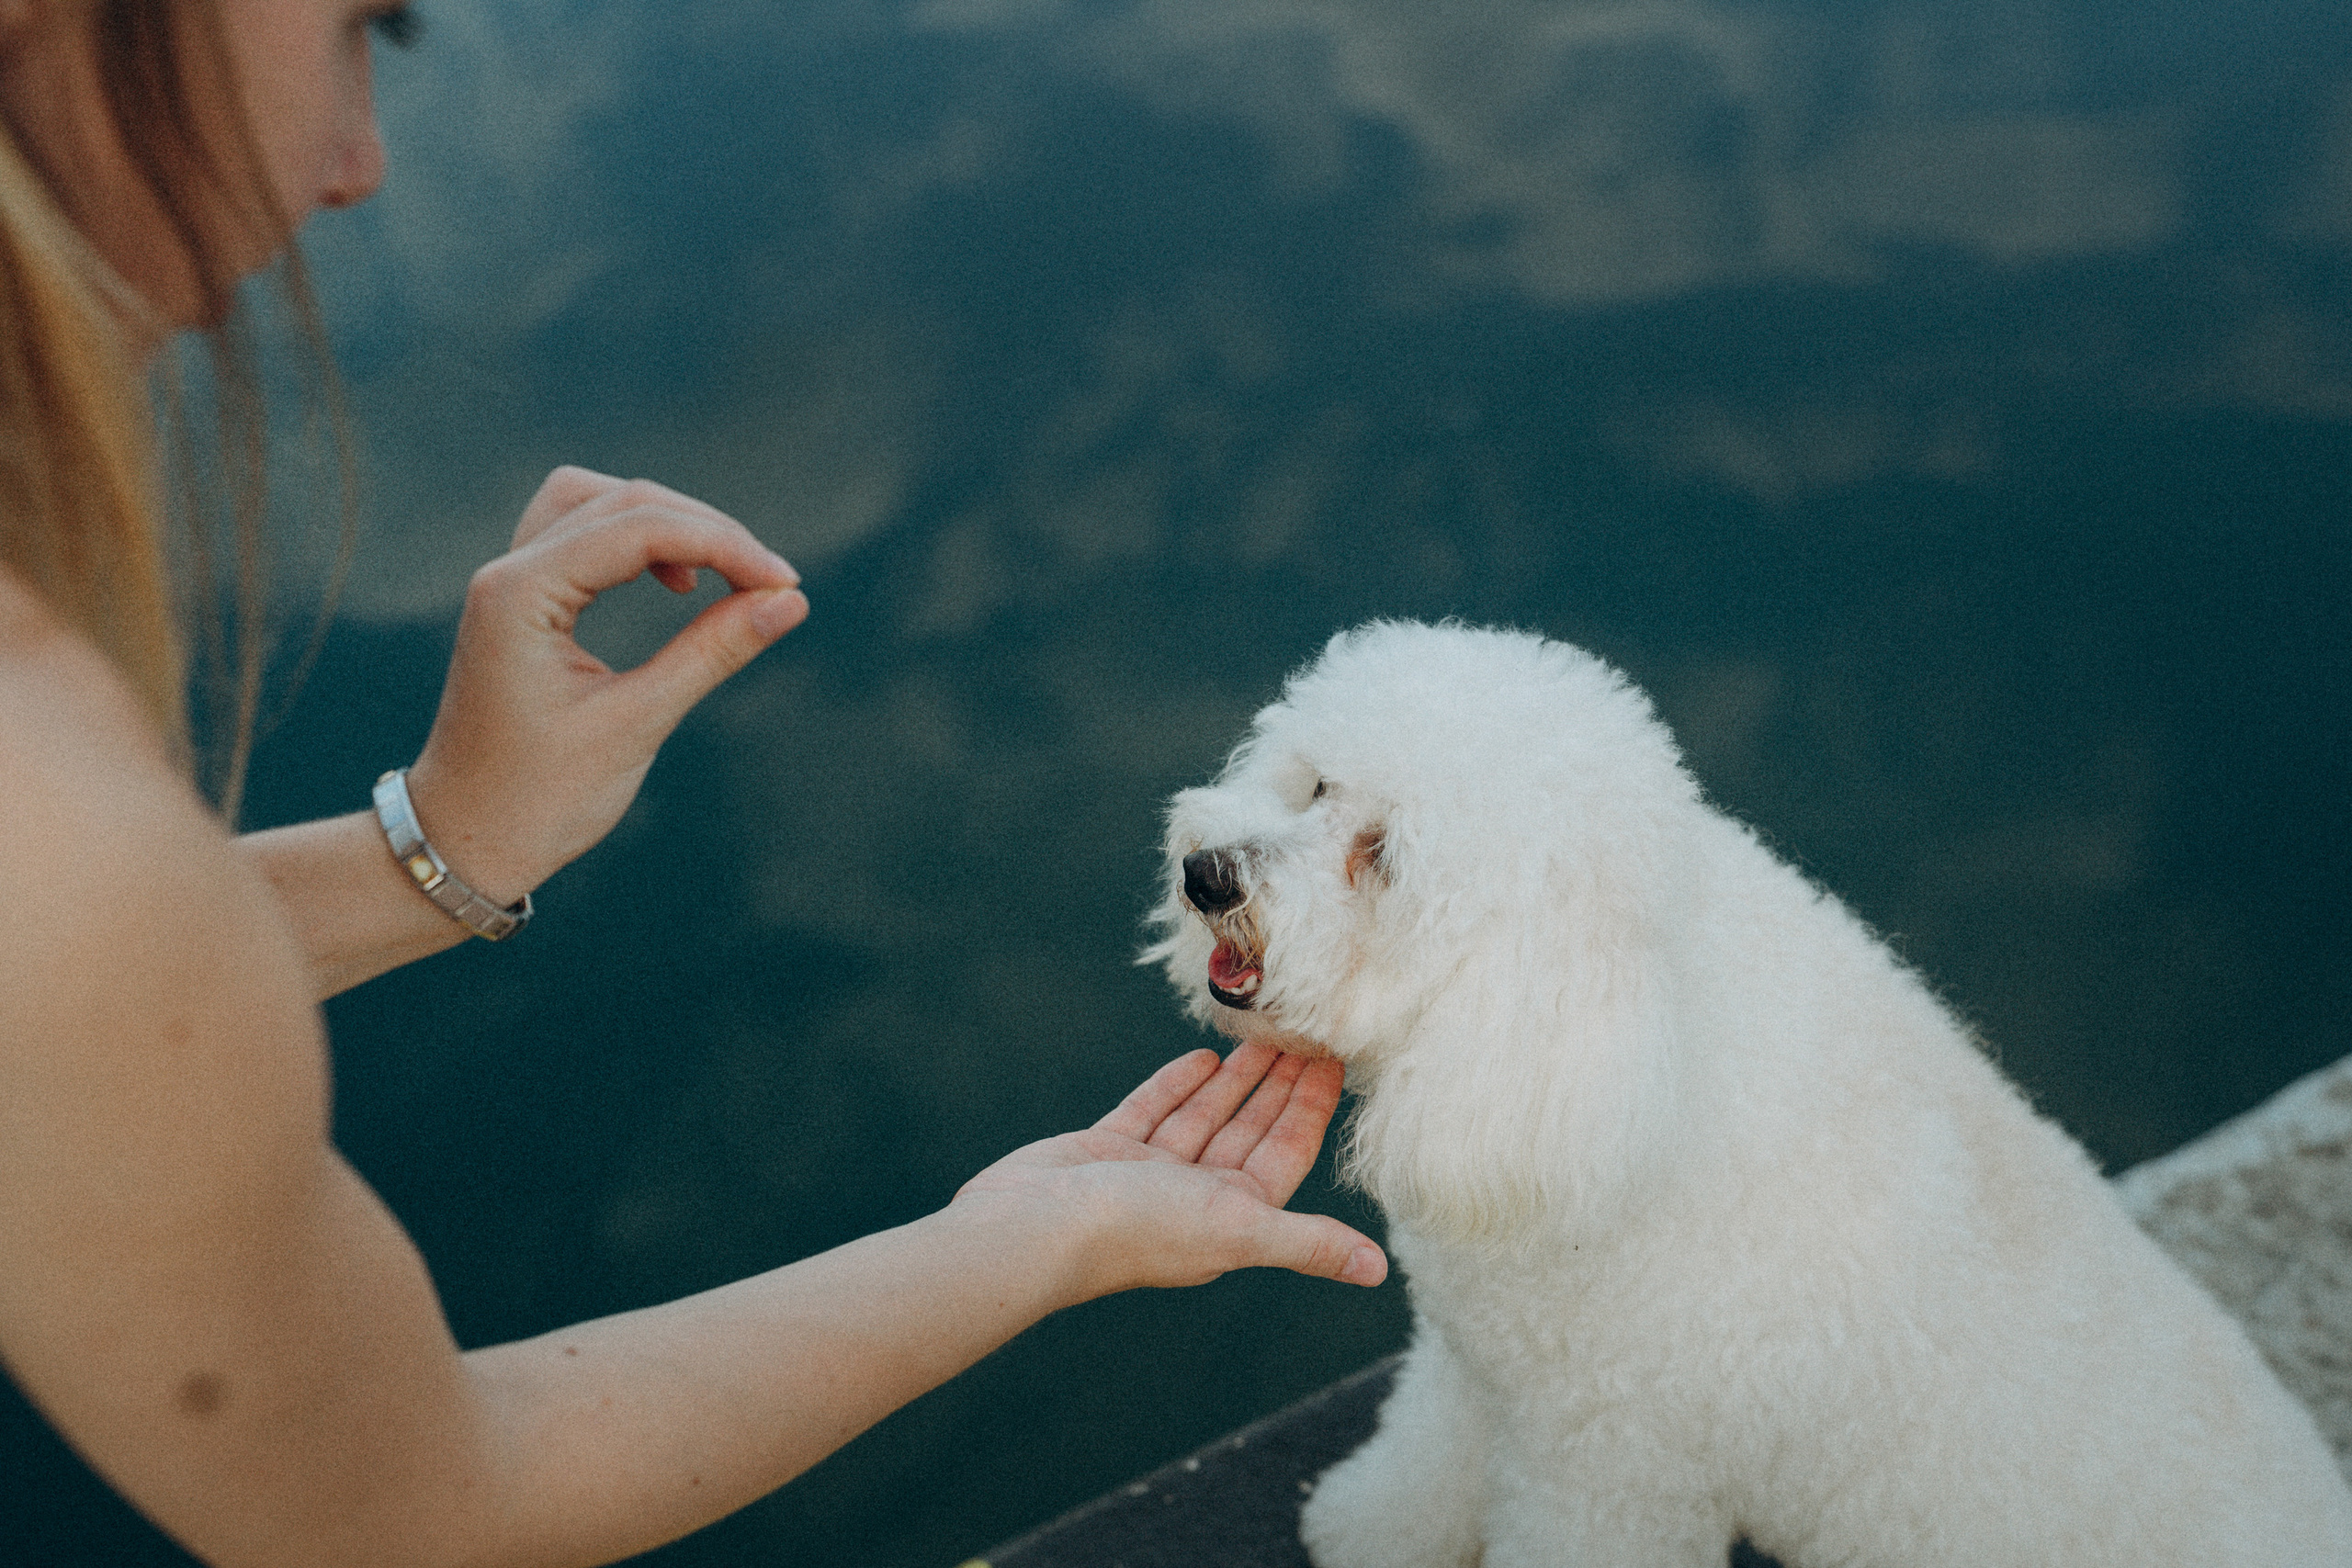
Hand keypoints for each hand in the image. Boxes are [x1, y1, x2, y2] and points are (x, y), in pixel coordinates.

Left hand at [403, 467, 806, 901]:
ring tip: (721, 577)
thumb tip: (789, 601)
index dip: (723, 546)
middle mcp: (507, 573)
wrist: (462, 842)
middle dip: (705, 530)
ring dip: (666, 525)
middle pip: (621, 501)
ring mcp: (508, 583)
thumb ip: (712, 652)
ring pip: (597, 504)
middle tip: (769, 583)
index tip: (785, 585)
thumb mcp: (637, 724)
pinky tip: (677, 586)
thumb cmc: (538, 799)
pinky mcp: (521, 602)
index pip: (639, 529)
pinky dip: (636, 545)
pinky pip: (581, 537)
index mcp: (520, 595)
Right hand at [952, 1042, 1388, 1303]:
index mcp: (1232, 1217)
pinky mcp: (1109, 1150)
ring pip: (1206, 1115)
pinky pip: (1154, 1111)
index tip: (1335, 1060)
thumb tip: (1377, 1270)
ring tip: (1264, 1035)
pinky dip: (1179, 1086)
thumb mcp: (1236, 1230)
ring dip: (1236, 1078)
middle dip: (1279, 1085)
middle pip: (1251, 1128)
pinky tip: (1201, 1059)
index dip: (1312, 1107)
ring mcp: (1150, 1175)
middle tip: (1308, 1032)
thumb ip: (1308, 1243)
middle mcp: (1196, 1197)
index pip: (1286, 1152)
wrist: (1033, 1229)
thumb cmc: (1137, 1232)